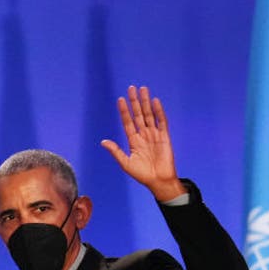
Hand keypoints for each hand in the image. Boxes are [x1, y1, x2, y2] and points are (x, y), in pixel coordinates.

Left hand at [100, 85, 186, 201]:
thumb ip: (116, 151)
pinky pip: (162, 121)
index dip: (124, 111)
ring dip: (145, 102)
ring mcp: (154, 135)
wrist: (159, 181)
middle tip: (131, 88)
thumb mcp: (126, 163)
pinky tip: (155, 101)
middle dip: (135, 102)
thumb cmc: (142, 175)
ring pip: (149, 115)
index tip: (120, 99)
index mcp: (133, 141)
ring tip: (143, 89)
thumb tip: (103, 141)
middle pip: (138, 115)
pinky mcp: (165, 137)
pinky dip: (159, 111)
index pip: (128, 122)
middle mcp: (144, 135)